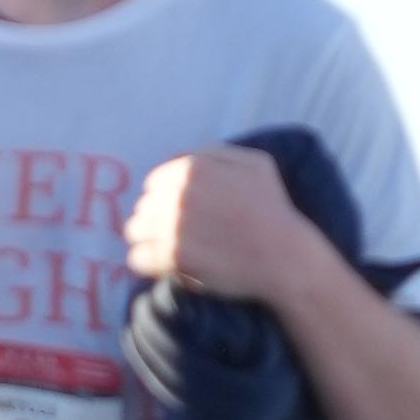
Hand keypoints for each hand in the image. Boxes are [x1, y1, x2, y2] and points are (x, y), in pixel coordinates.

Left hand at [124, 144, 311, 303]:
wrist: (286, 257)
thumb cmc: (272, 209)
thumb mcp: (254, 163)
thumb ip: (213, 153)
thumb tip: (175, 159)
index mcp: (193, 168)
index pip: (153, 183)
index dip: (166, 200)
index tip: (185, 214)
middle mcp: (179, 193)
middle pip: (143, 207)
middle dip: (157, 220)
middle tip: (183, 235)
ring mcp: (174, 225)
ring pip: (133, 231)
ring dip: (149, 241)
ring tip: (172, 250)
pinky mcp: (174, 256)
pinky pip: (137, 259)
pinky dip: (147, 264)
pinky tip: (166, 266)